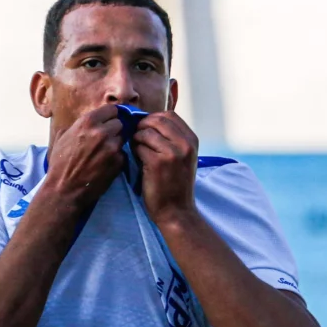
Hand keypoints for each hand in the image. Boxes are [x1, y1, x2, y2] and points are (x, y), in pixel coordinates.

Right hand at [44, 104, 125, 208]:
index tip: (109, 121)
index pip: (112, 109)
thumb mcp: (63, 137)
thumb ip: (77, 125)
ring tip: (103, 154)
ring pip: (123, 138)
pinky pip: (123, 154)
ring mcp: (112, 147)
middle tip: (105, 140)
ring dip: (116, 144)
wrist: (65, 189)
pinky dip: (117, 159)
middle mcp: (102, 132)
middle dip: (114, 130)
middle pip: (119, 123)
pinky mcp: (118, 162)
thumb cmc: (61, 164)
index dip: (110, 116)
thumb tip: (87, 120)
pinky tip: (105, 165)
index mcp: (87, 122)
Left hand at [131, 111, 199, 225]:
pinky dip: (134, 150)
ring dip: (136, 138)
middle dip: (142, 126)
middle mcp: (185, 144)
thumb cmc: (175, 184)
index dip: (153, 118)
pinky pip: (139, 146)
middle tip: (137, 137)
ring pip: (146, 132)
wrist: (177, 211)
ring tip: (137, 149)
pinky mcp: (157, 163)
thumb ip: (172, 139)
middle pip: (157, 120)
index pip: (170, 115)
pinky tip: (136, 159)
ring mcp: (172, 153)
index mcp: (192, 140)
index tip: (146, 128)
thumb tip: (148, 121)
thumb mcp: (183, 157)